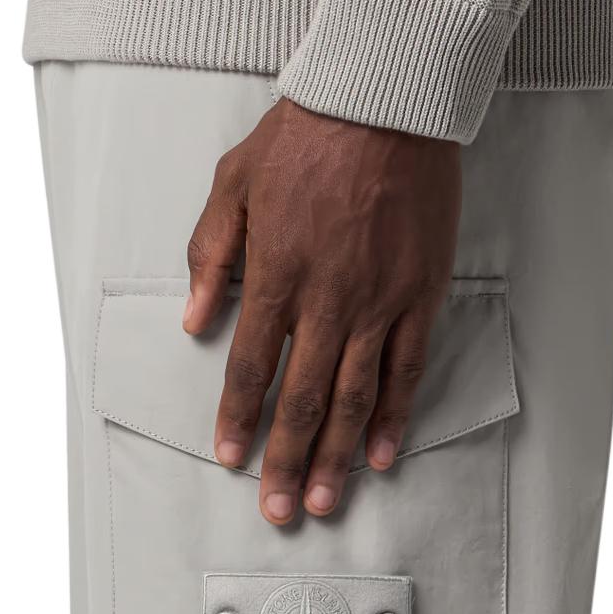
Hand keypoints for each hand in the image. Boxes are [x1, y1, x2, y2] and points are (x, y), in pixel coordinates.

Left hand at [183, 98, 461, 524]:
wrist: (382, 103)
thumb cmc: (303, 138)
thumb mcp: (231, 184)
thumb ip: (210, 256)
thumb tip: (193, 320)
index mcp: (274, 273)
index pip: (250, 365)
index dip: (238, 417)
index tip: (229, 459)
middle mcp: (325, 299)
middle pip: (300, 396)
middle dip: (284, 459)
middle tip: (278, 510)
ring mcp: (377, 302)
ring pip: (352, 395)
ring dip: (334, 454)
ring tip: (323, 501)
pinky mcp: (419, 294)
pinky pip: (407, 367)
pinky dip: (392, 415)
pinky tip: (380, 454)